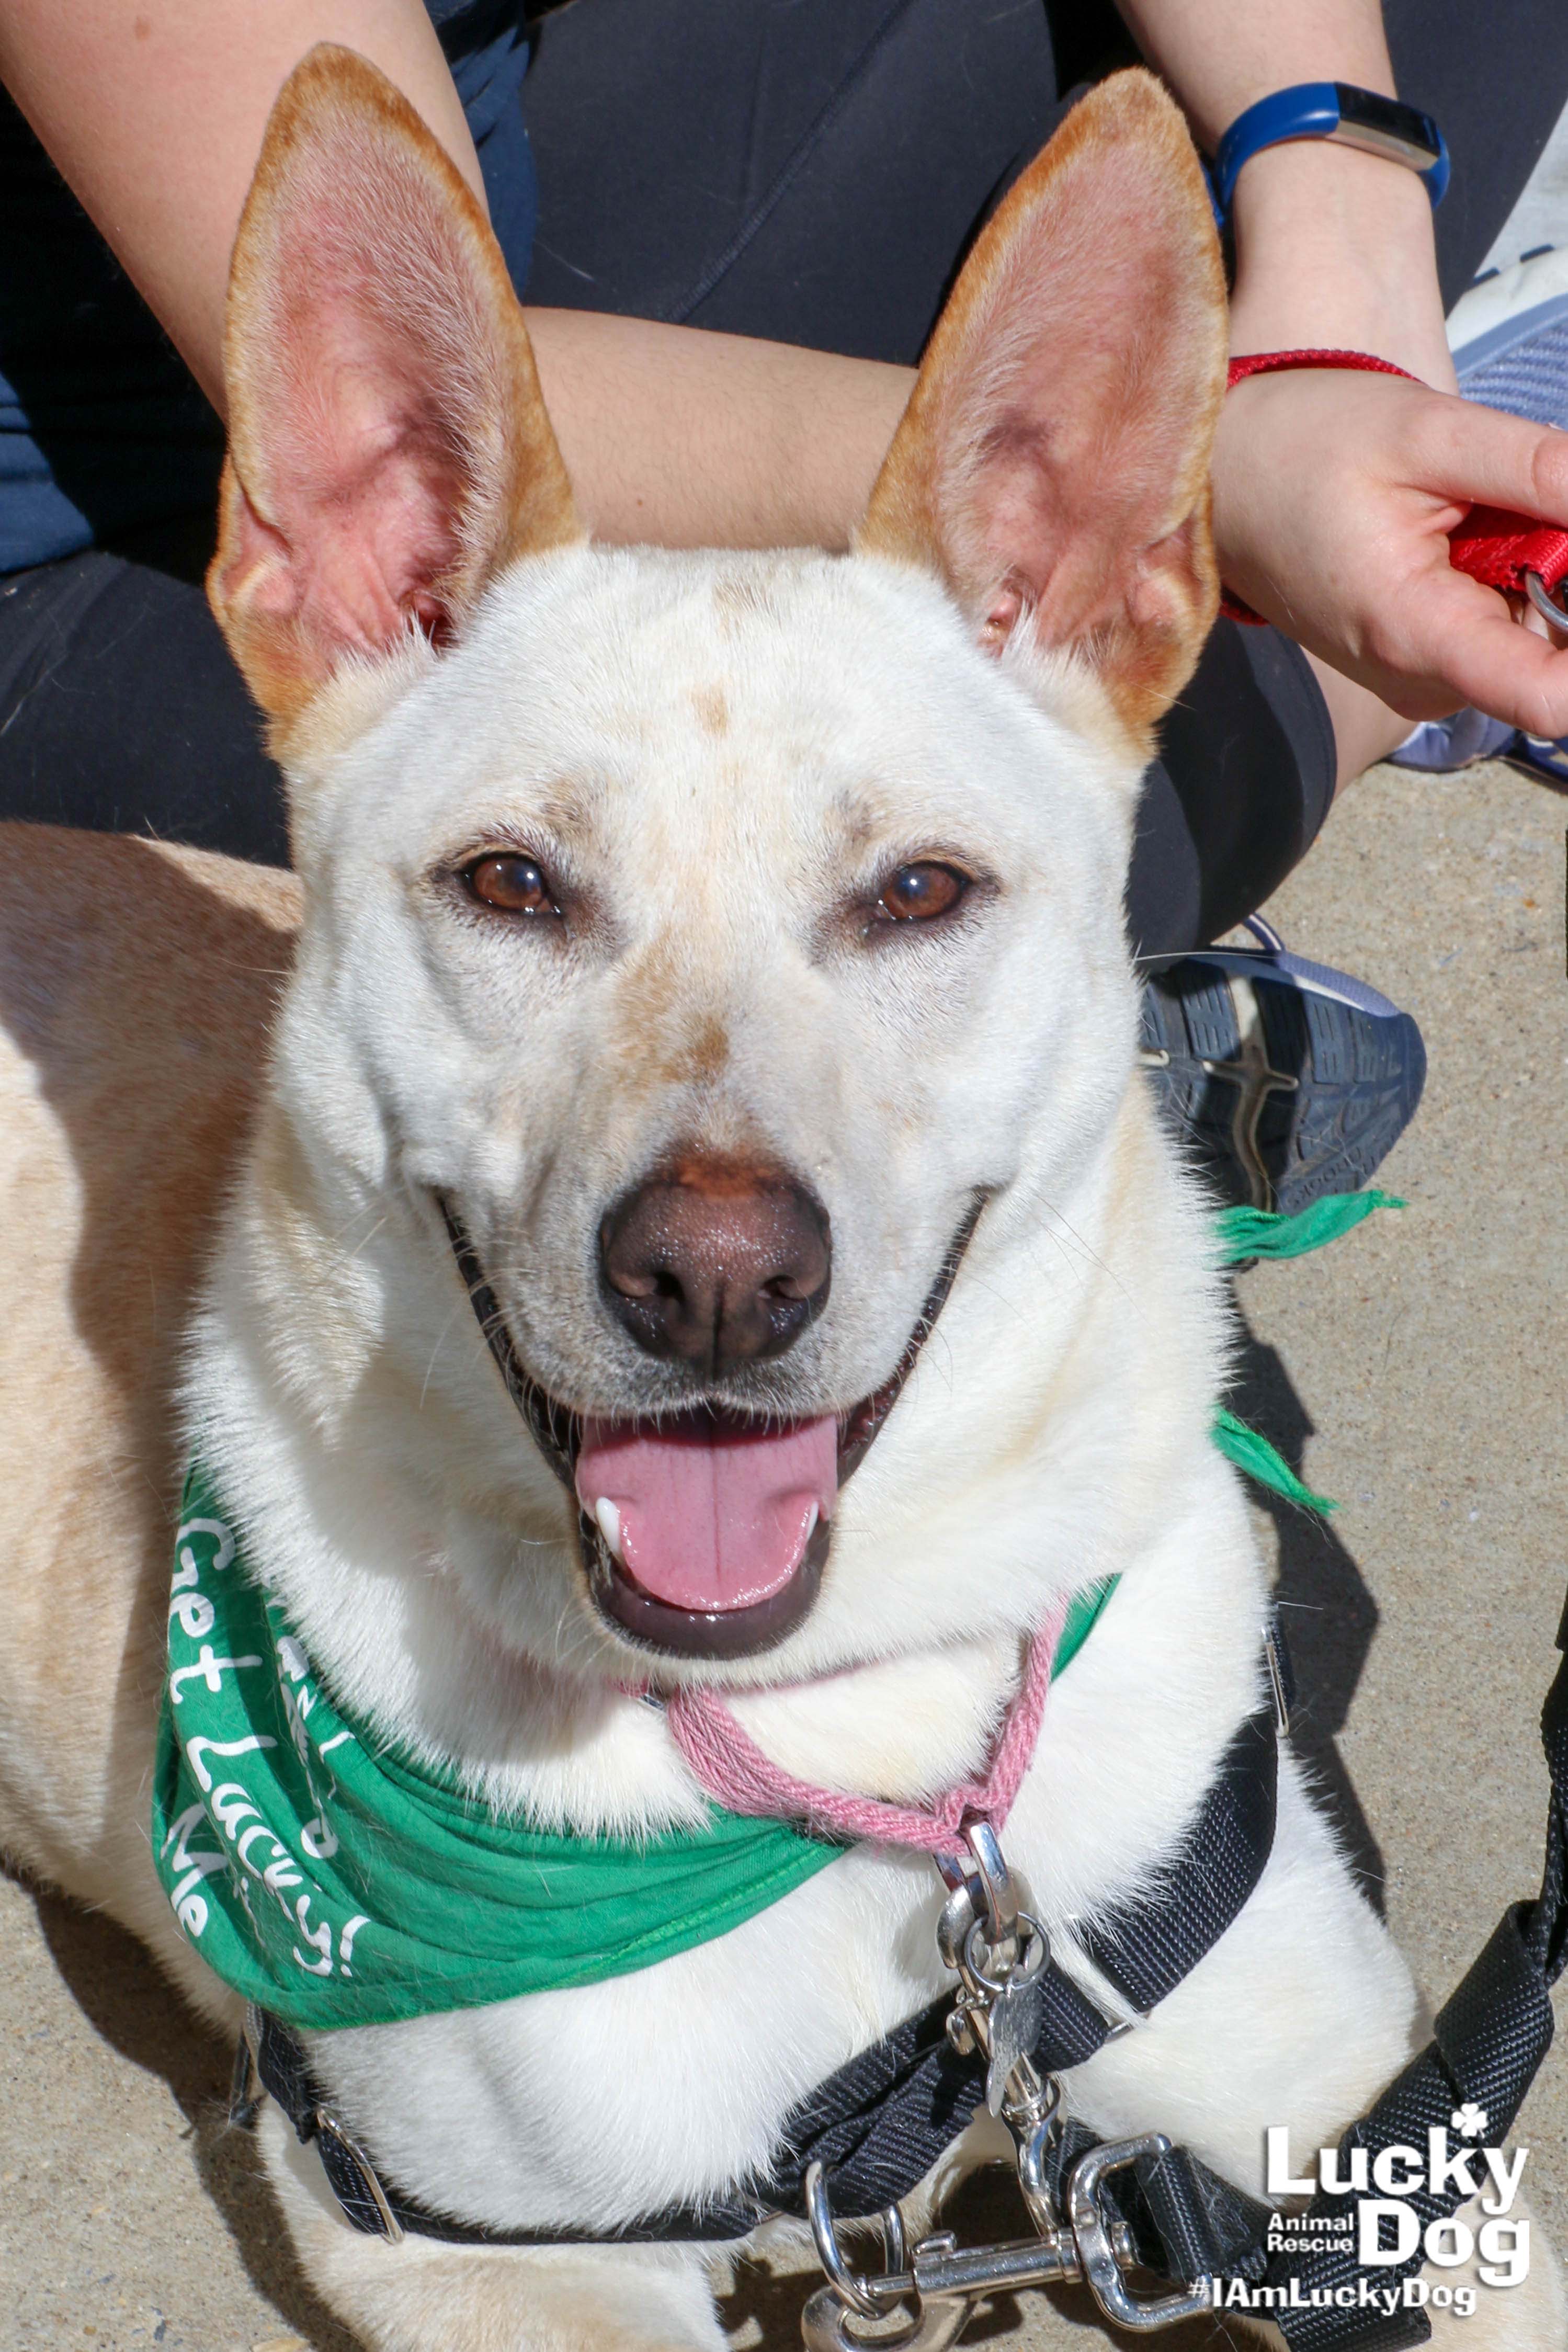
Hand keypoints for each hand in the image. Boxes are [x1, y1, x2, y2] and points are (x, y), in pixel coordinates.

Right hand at [1213, 366, 1567, 732]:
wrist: (1227, 479)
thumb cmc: (1307, 447)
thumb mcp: (1428, 431)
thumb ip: (1536, 470)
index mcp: (1414, 634)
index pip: (1551, 698)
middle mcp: (1420, 680)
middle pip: (1555, 652)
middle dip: (1563, 573)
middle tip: (1513, 500)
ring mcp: (1421, 680)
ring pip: (1538, 638)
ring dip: (1541, 569)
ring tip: (1477, 509)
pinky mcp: (1424, 666)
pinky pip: (1506, 633)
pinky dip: (1515, 578)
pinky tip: (1469, 531)